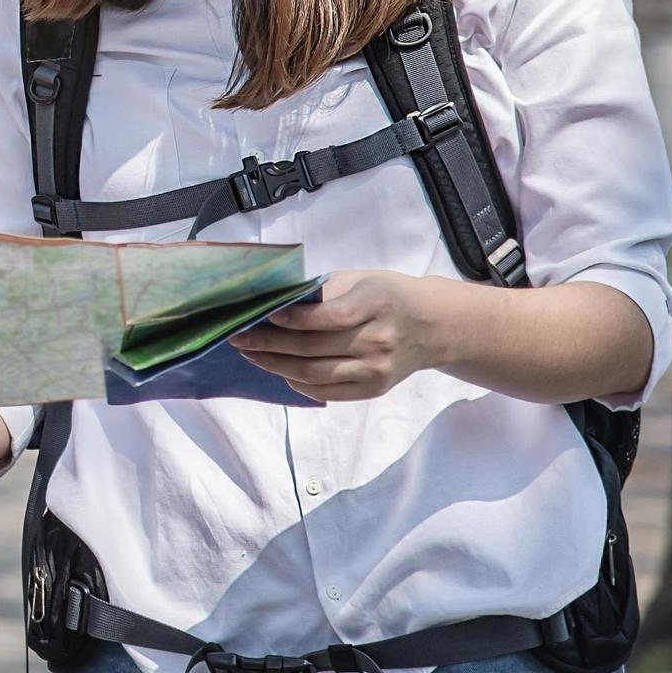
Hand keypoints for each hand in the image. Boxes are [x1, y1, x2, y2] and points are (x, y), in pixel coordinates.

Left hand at [230, 270, 446, 399]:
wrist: (432, 326)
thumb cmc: (386, 296)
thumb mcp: (361, 280)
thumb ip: (323, 291)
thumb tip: (274, 300)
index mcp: (376, 304)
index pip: (327, 317)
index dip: (291, 319)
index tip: (263, 314)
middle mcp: (379, 340)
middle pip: (312, 348)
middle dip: (268, 344)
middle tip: (239, 336)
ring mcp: (377, 369)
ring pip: (314, 374)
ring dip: (275, 365)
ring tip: (252, 354)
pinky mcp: (374, 389)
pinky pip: (327, 392)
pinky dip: (298, 383)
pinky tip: (280, 370)